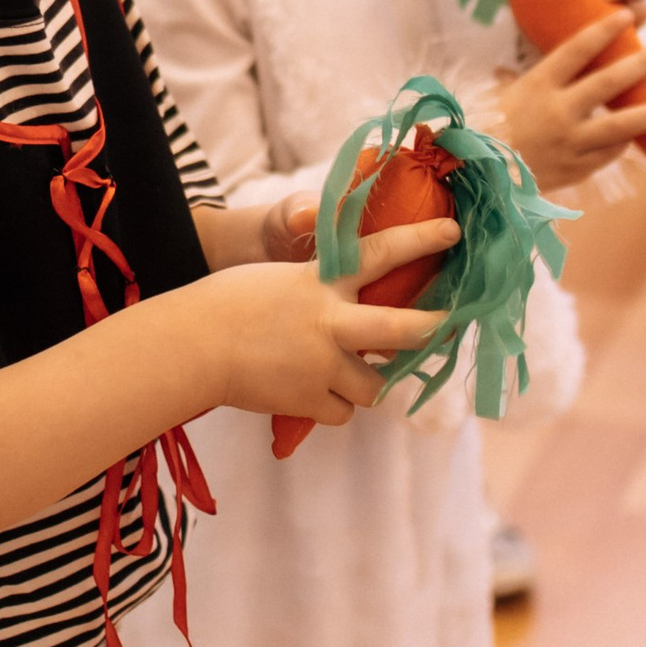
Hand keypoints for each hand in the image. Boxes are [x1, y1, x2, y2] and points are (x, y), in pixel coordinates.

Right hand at [207, 245, 453, 432]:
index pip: (380, 253)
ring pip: (375, 387)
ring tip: (343, 373)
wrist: (193, 345)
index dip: (420, 240)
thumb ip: (320, 290)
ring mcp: (323, 365)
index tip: (452, 233)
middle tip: (445, 326)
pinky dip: (332, 406)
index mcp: (322, 282)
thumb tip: (353, 309)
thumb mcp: (279, 280)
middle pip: (402, 330)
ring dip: (365, 383)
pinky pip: (341, 413)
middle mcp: (331, 322)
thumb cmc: (228, 302)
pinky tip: (311, 392)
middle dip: (431, 329)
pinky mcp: (308, 400)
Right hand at [499, 11, 645, 189]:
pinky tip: (636, 134)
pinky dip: (623, 142)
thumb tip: (505, 71)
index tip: (627, 16)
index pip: (577, 50)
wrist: (478, 178)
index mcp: (538, 86)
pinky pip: (609, 152)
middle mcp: (558, 111)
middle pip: (608, 83)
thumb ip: (510, 83)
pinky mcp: (577, 168)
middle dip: (640, 64)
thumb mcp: (496, 98)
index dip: (604, 31)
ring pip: (622, 125)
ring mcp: (571, 142)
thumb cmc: (483, 130)